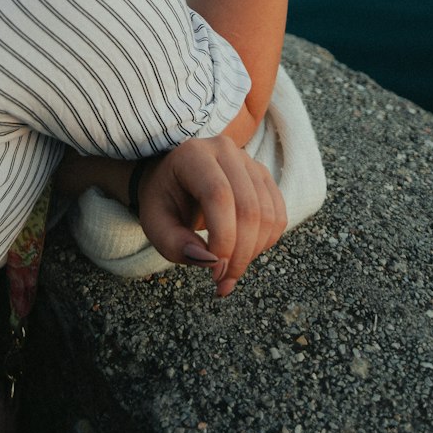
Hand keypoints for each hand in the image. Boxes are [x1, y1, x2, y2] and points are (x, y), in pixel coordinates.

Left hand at [137, 136, 286, 295]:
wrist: (173, 178)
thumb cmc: (163, 200)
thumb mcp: (154, 223)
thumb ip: (175, 244)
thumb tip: (210, 261)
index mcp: (194, 155)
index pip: (219, 196)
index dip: (223, 239)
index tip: (214, 272)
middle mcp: (226, 151)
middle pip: (248, 208)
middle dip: (240, 254)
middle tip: (222, 281)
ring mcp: (248, 161)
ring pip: (268, 215)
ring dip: (253, 253)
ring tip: (230, 270)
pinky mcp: (263, 176)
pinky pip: (278, 215)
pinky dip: (266, 243)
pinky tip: (244, 252)